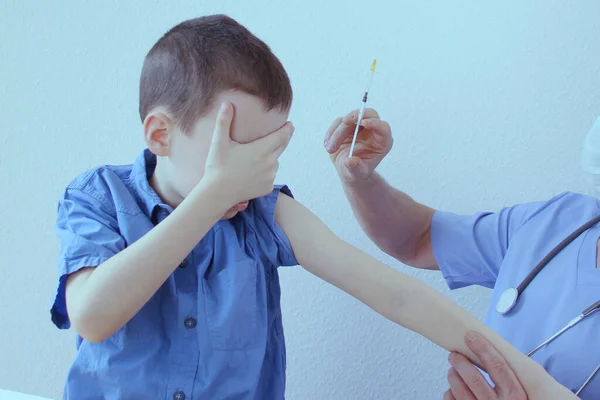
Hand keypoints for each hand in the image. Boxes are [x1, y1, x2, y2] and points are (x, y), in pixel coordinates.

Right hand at [203, 102, 293, 205]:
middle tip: (281, 134)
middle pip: (281, 147)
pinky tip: (253, 172)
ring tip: (257, 157)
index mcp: (261, 150)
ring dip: (271, 157)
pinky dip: (265, 172)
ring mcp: (270, 177)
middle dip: (282, 140)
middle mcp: (270, 163)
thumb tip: (227, 104)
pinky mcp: (267, 188)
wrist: (218, 194)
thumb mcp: (218, 143)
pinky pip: (270, 176)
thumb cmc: (217, 167)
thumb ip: (224, 122)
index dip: (287, 129)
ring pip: (275, 162)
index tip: (290, 124)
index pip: (282, 136)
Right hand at [323, 108, 392, 182]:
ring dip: (337, 133)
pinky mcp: (348, 125)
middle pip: (368, 114)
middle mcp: (373, 131)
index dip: (375, 123)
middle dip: (355, 117)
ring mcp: (360, 126)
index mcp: (382, 141)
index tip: (364, 122)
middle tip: (344, 122)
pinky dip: (331, 132)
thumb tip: (350, 161)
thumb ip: (355, 168)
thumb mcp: (358, 173)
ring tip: (330, 149)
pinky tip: (327, 144)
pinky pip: (338, 122)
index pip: (383, 127)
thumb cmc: (358, 171)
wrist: (348, 170)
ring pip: (349, 119)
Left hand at [444, 331, 575, 399]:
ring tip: (453, 369)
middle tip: (454, 354)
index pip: (498, 367)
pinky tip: (453, 388)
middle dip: (461, 362)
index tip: (471, 337)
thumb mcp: (520, 391)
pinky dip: (450, 392)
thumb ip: (509, 374)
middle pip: (475, 379)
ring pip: (461, 390)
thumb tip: (489, 350)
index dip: (483, 349)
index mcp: (515, 395)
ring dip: (454, 375)